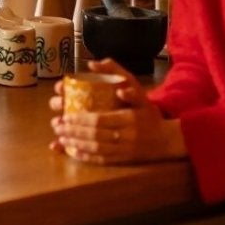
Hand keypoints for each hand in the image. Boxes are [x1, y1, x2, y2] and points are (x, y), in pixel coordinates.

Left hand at [49, 59, 185, 165]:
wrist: (167, 139)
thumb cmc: (149, 114)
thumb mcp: (140, 93)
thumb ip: (121, 76)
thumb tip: (95, 63)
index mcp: (129, 118)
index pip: (99, 120)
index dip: (80, 120)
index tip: (65, 115)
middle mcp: (127, 135)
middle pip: (94, 135)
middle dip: (73, 131)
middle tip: (57, 126)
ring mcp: (125, 150)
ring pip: (96, 148)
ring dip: (75, 144)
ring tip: (60, 138)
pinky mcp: (124, 160)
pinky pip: (102, 160)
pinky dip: (86, 157)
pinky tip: (73, 152)